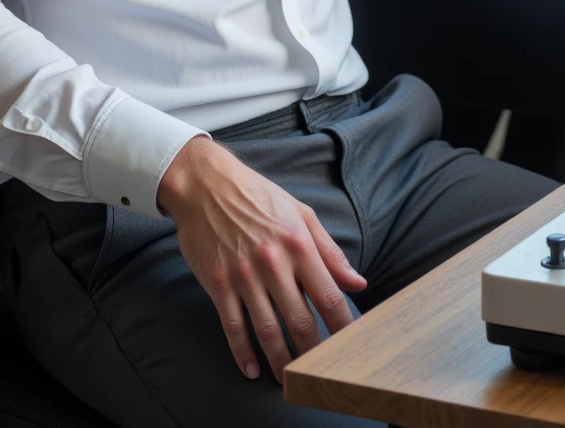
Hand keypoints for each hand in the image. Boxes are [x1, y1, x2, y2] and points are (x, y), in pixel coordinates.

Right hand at [157, 136, 365, 383]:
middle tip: (321, 373)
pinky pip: (232, 326)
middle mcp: (273, 262)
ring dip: (280, 361)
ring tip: (289, 380)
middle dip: (314, 354)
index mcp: (299, 243)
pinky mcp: (218, 283)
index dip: (343, 327)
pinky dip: (242, 353)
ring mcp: (244, 275)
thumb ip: (330, 251)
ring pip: (268, 330)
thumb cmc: (258, 197)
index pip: (329, 296)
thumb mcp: (300, 214)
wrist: (206, 184)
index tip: (349, 348)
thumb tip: (358, 283)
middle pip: (301, 321)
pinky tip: (251, 369)